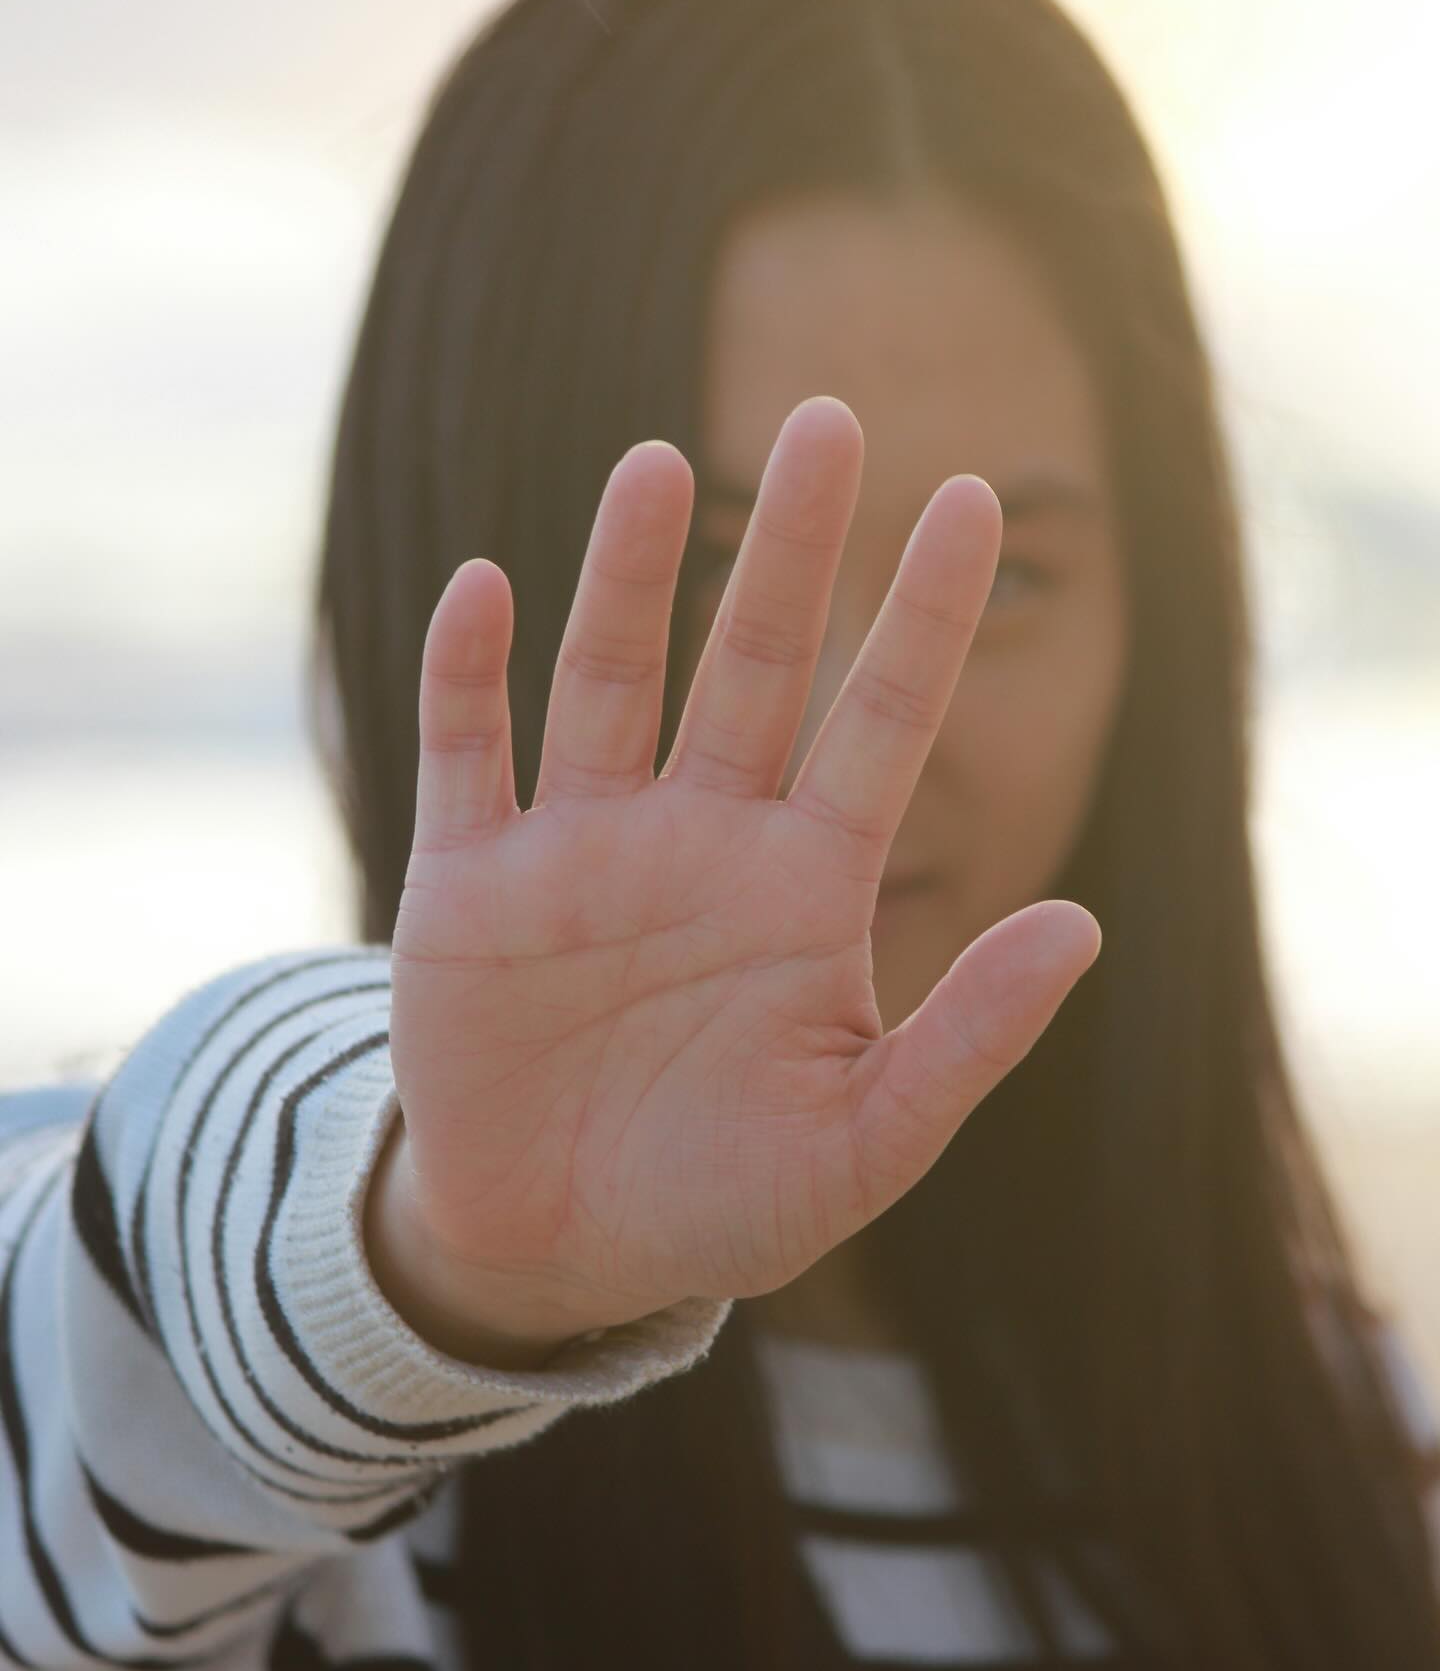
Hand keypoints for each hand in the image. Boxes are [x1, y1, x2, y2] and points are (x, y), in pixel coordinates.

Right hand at [382, 396, 1100, 1350]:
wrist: (559, 1250)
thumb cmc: (725, 1200)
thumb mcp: (867, 1141)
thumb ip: (970, 1037)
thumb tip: (1085, 926)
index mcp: (805, 890)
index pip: (880, 725)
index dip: (924, 617)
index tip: (973, 502)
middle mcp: (701, 841)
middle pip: (751, 664)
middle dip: (792, 551)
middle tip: (830, 419)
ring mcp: (580, 851)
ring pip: (608, 681)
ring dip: (628, 578)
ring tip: (660, 466)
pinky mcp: (469, 884)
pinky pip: (467, 755)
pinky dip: (468, 676)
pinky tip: (488, 590)